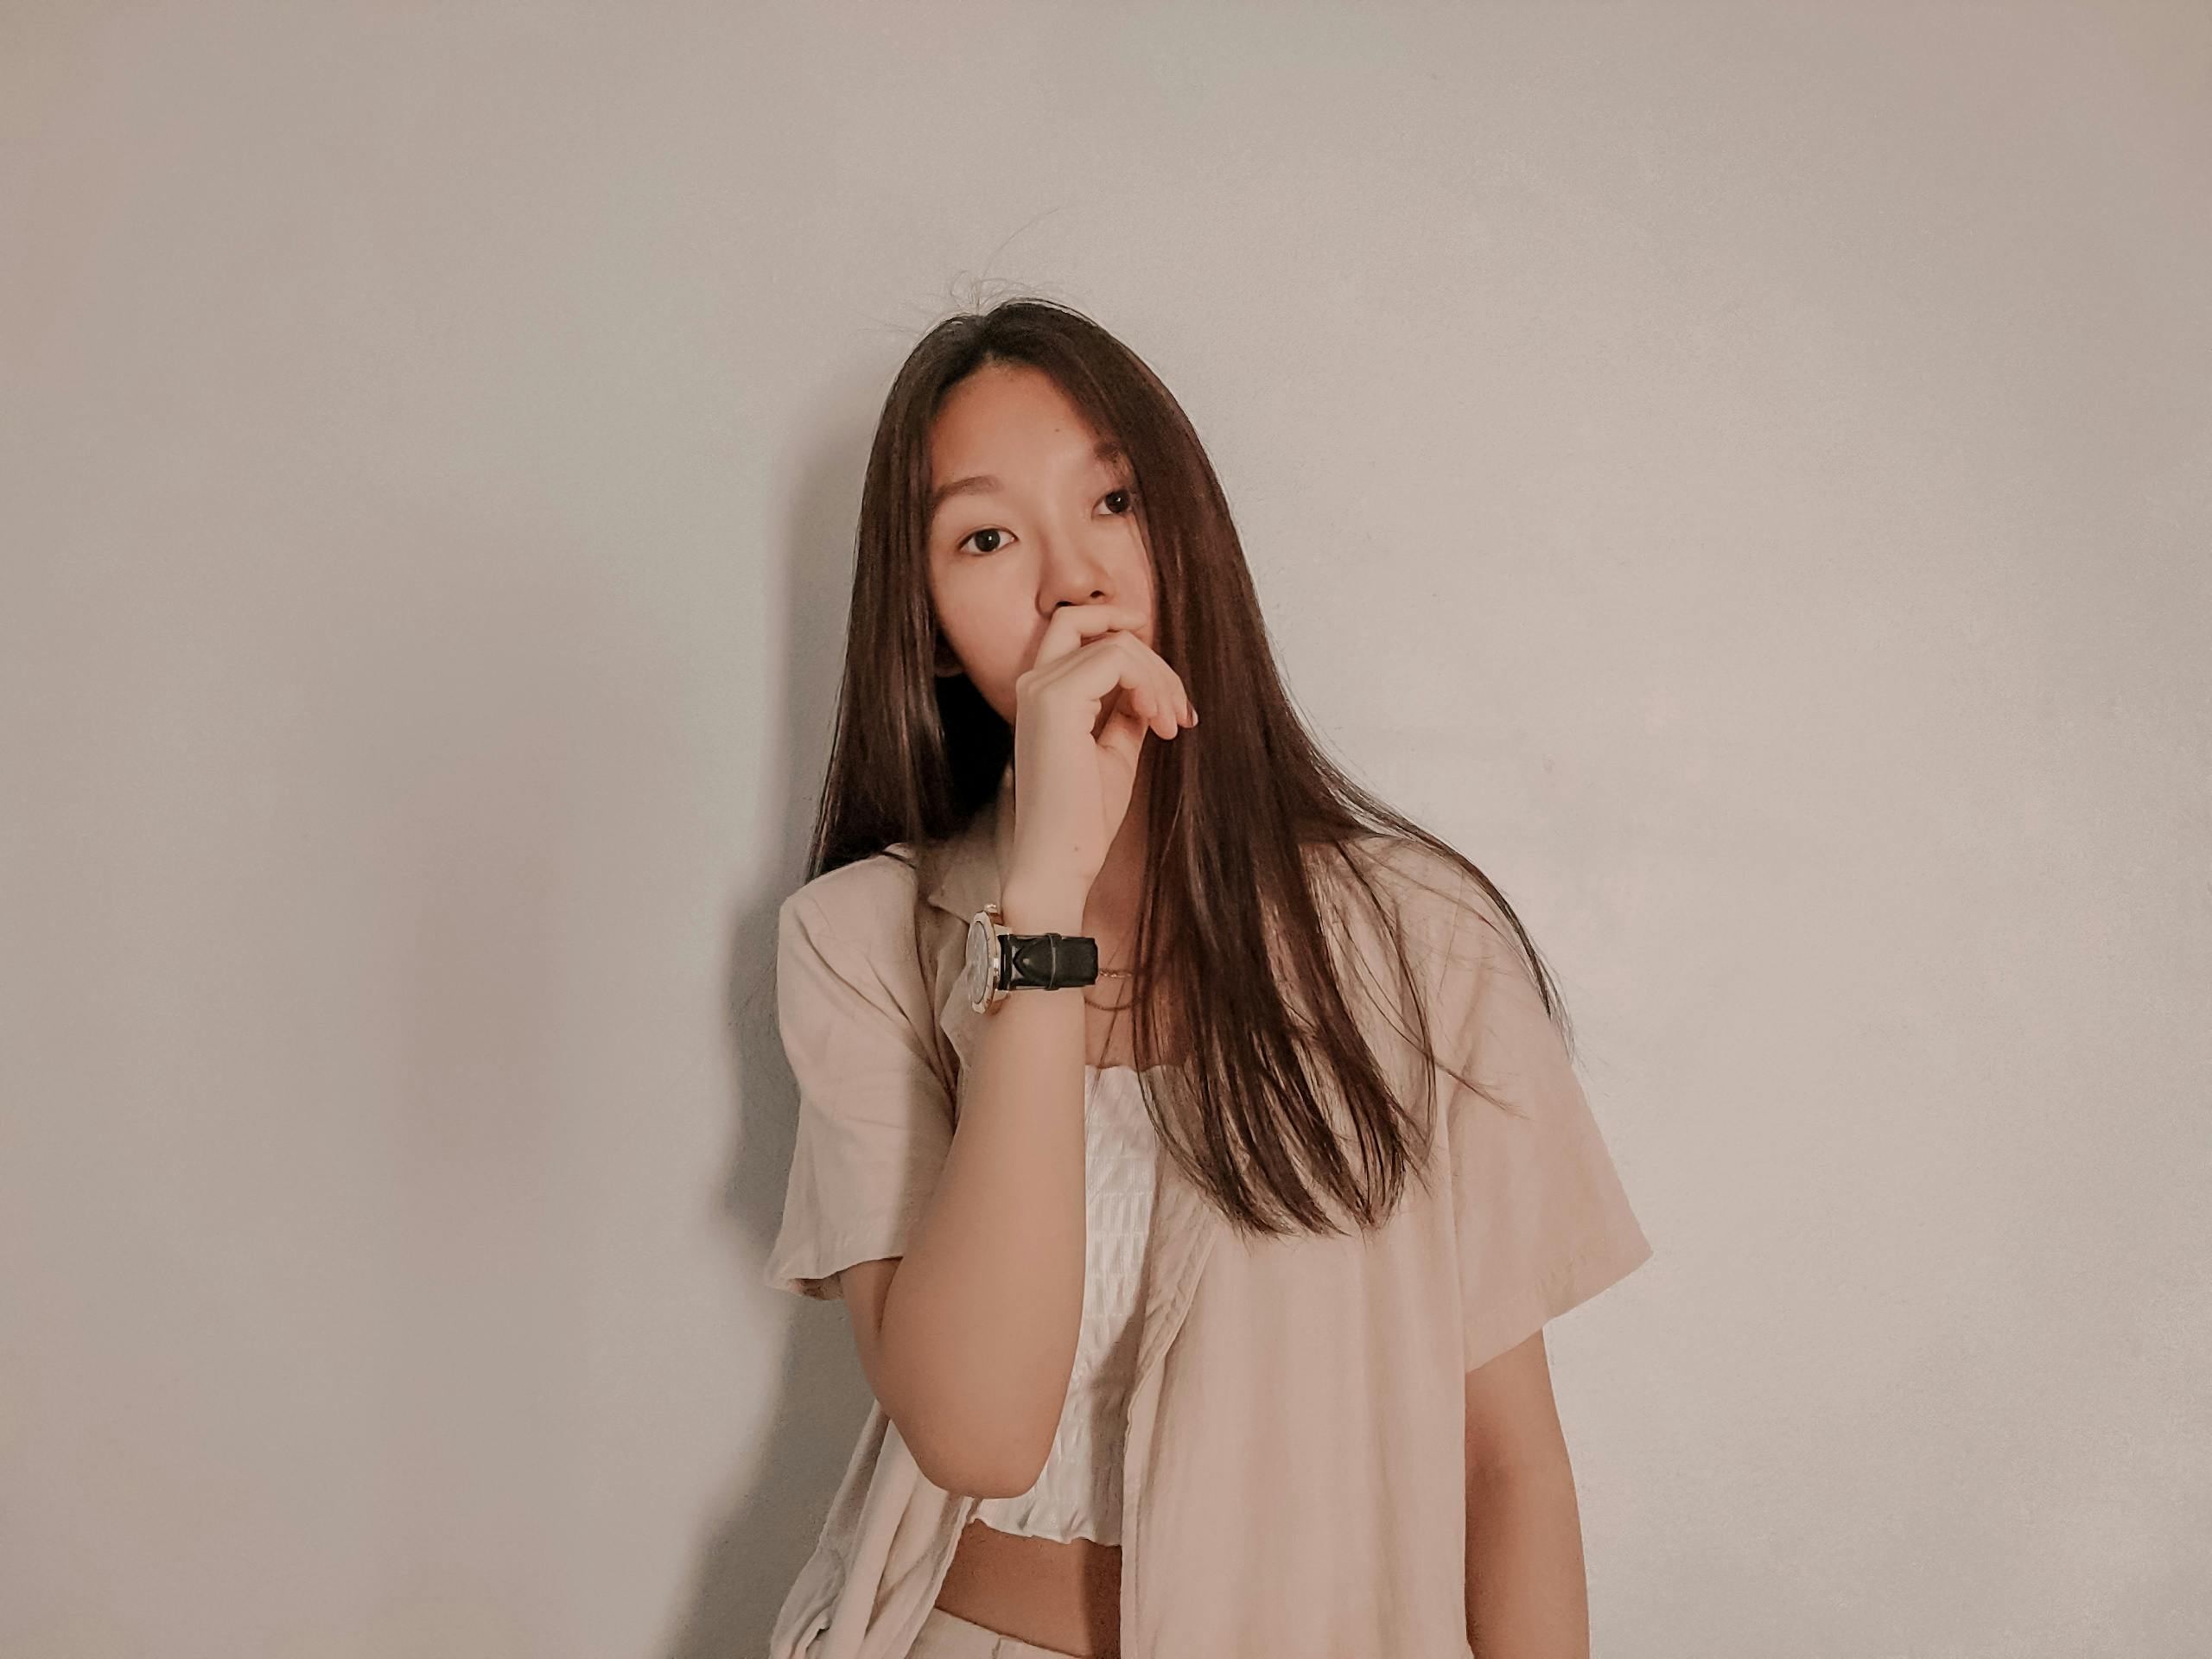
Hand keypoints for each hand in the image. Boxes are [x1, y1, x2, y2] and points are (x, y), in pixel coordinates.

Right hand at [1005, 601, 1195, 903]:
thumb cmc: (1082, 819)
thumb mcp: (1115, 752)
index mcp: (1041, 694)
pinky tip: (1160, 725)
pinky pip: (1117, 659)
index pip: (1082, 629)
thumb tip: (1151, 687)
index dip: (1130, 642)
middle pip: (1104, 629)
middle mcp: (1034, 682)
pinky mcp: (1057, 700)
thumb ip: (1126, 712)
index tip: (1168, 694)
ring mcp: (1041, 688)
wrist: (1059, 861)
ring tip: (1172, 727)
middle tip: (1182, 715)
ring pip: (1118, 643)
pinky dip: (1151, 686)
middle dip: (1157, 663)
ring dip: (1161, 681)